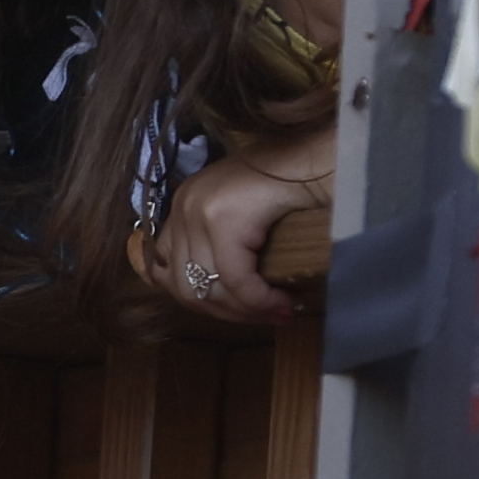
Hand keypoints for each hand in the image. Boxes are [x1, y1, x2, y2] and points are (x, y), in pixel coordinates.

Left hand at [128, 131, 330, 323]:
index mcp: (179, 209)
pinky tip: (282, 302)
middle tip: (263, 317)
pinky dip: (260, 299)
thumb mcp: (237, 220)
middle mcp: (181, 209)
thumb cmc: (282, 189)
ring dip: (246, 310)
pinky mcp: (222, 220)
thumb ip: (216, 249)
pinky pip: (236, 279)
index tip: (238, 314)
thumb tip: (215, 300)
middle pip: (185, 287)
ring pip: (210, 289)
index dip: (203, 303)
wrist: (309, 160)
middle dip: (226, 313)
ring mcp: (197, 213)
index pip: (169, 274)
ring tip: (277, 312)